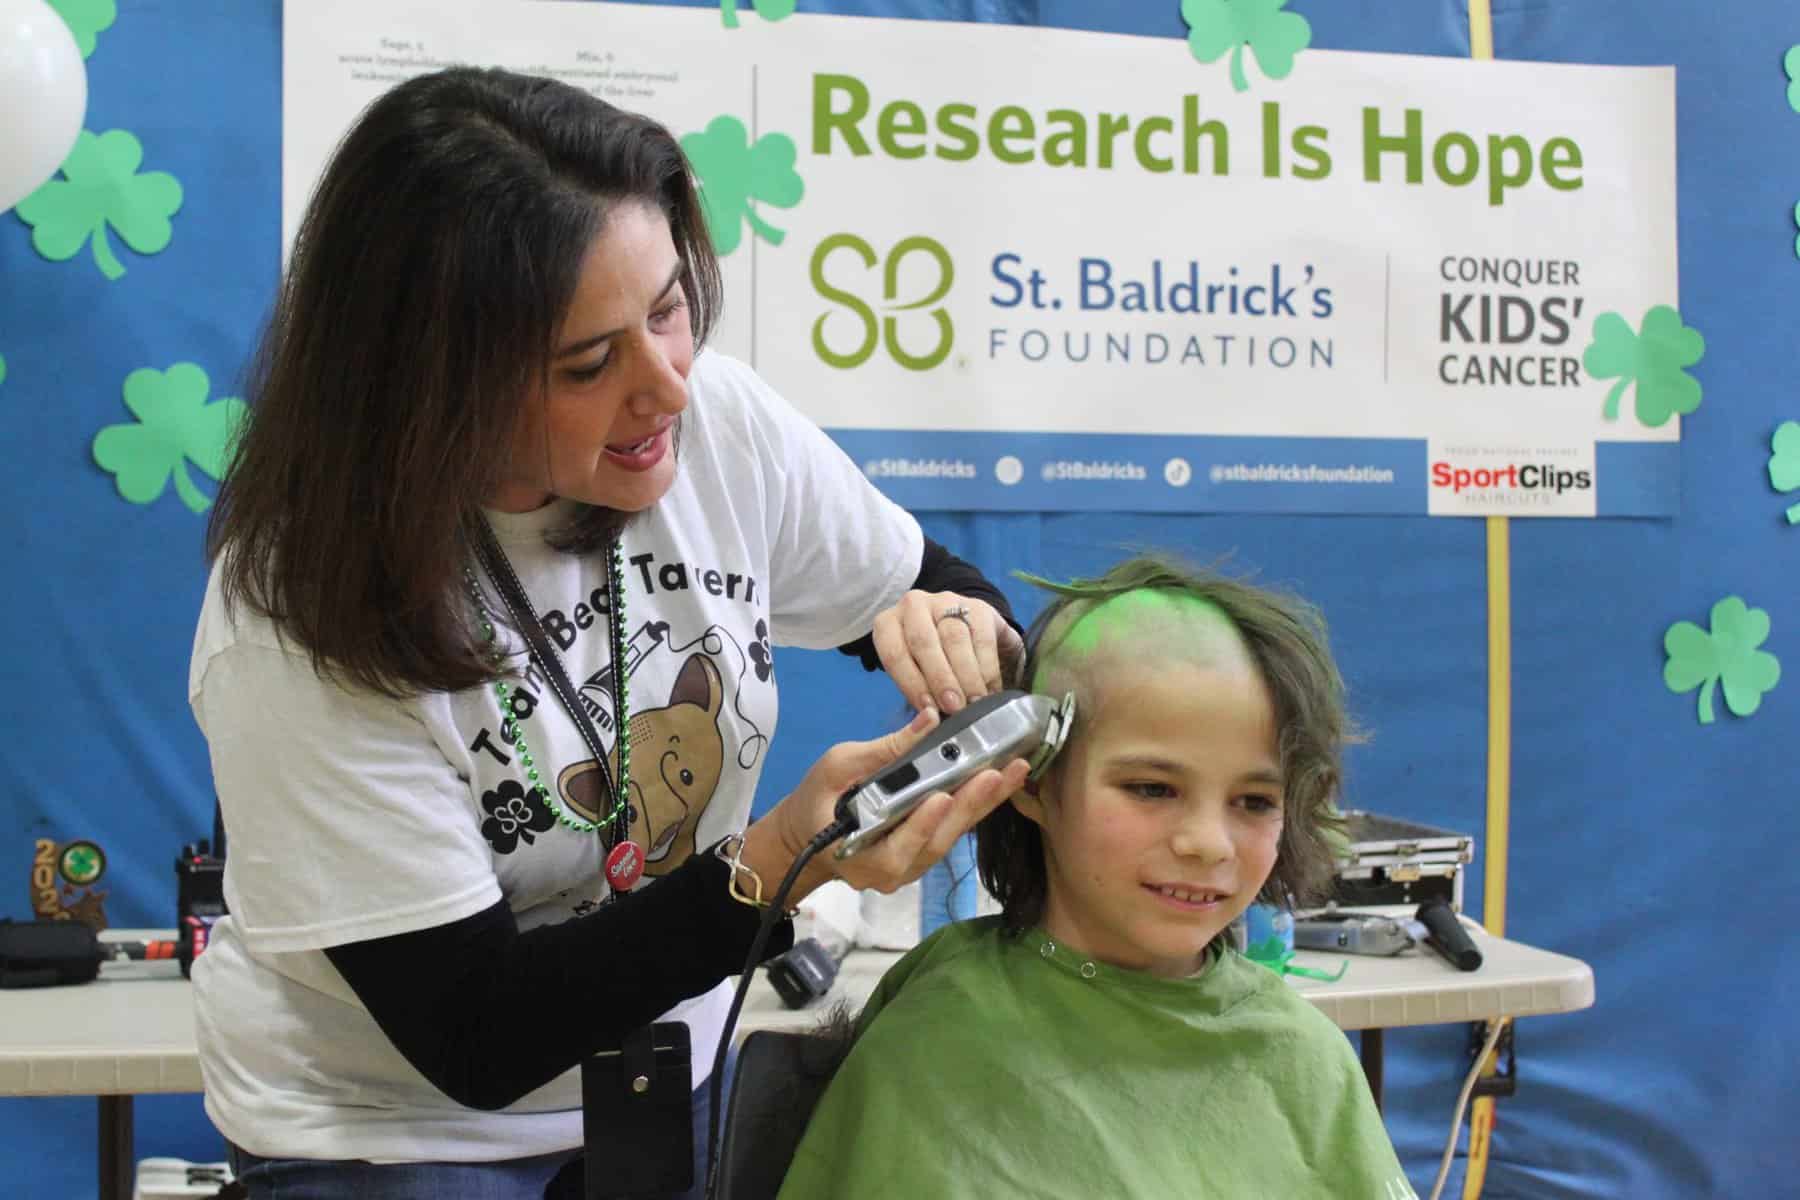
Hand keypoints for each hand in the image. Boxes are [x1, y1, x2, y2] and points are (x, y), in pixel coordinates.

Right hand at [746, 708, 1028, 903]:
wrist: (807, 835)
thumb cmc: (816, 801)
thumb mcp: (836, 767)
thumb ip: (883, 750)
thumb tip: (929, 719)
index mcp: (859, 856)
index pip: (895, 849)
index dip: (920, 826)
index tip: (941, 797)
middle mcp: (890, 872)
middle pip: (936, 843)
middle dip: (969, 806)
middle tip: (998, 773)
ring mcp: (911, 867)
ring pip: (952, 838)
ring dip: (984, 805)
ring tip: (1012, 772)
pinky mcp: (926, 853)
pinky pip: (954, 831)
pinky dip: (979, 805)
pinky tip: (1003, 781)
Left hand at [872, 590, 1025, 714]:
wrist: (961, 630)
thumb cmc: (928, 660)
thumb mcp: (913, 672)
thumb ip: (917, 690)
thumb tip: (931, 718)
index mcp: (888, 623)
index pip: (893, 653)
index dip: (911, 683)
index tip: (928, 709)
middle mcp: (913, 606)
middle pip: (923, 642)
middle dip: (940, 678)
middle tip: (954, 707)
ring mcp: (946, 602)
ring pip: (955, 638)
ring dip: (965, 675)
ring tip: (973, 702)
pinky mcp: (978, 606)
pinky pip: (982, 638)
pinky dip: (986, 668)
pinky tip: (989, 689)